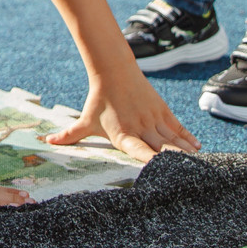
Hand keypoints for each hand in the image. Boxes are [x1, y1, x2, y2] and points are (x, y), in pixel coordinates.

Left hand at [47, 75, 198, 162]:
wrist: (113, 71)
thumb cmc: (98, 100)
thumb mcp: (85, 120)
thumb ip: (69, 135)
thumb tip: (47, 143)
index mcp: (123, 134)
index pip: (138, 150)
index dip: (149, 160)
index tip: (159, 169)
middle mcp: (140, 128)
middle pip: (161, 148)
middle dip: (174, 162)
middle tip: (187, 176)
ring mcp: (153, 118)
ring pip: (172, 138)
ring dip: (185, 152)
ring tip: (198, 166)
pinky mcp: (161, 110)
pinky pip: (177, 127)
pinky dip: (187, 137)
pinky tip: (197, 147)